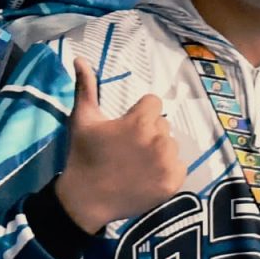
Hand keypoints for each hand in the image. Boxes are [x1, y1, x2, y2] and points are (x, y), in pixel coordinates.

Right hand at [54, 61, 181, 230]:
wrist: (86, 200)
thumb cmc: (83, 156)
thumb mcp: (82, 119)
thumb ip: (86, 87)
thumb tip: (79, 58)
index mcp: (140, 121)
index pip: (153, 103)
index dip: (139, 115)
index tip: (125, 129)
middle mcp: (158, 139)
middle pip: (163, 125)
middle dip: (149, 132)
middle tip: (129, 150)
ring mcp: (168, 162)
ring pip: (171, 145)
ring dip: (159, 151)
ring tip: (138, 165)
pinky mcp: (173, 183)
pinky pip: (179, 167)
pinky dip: (167, 171)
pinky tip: (148, 176)